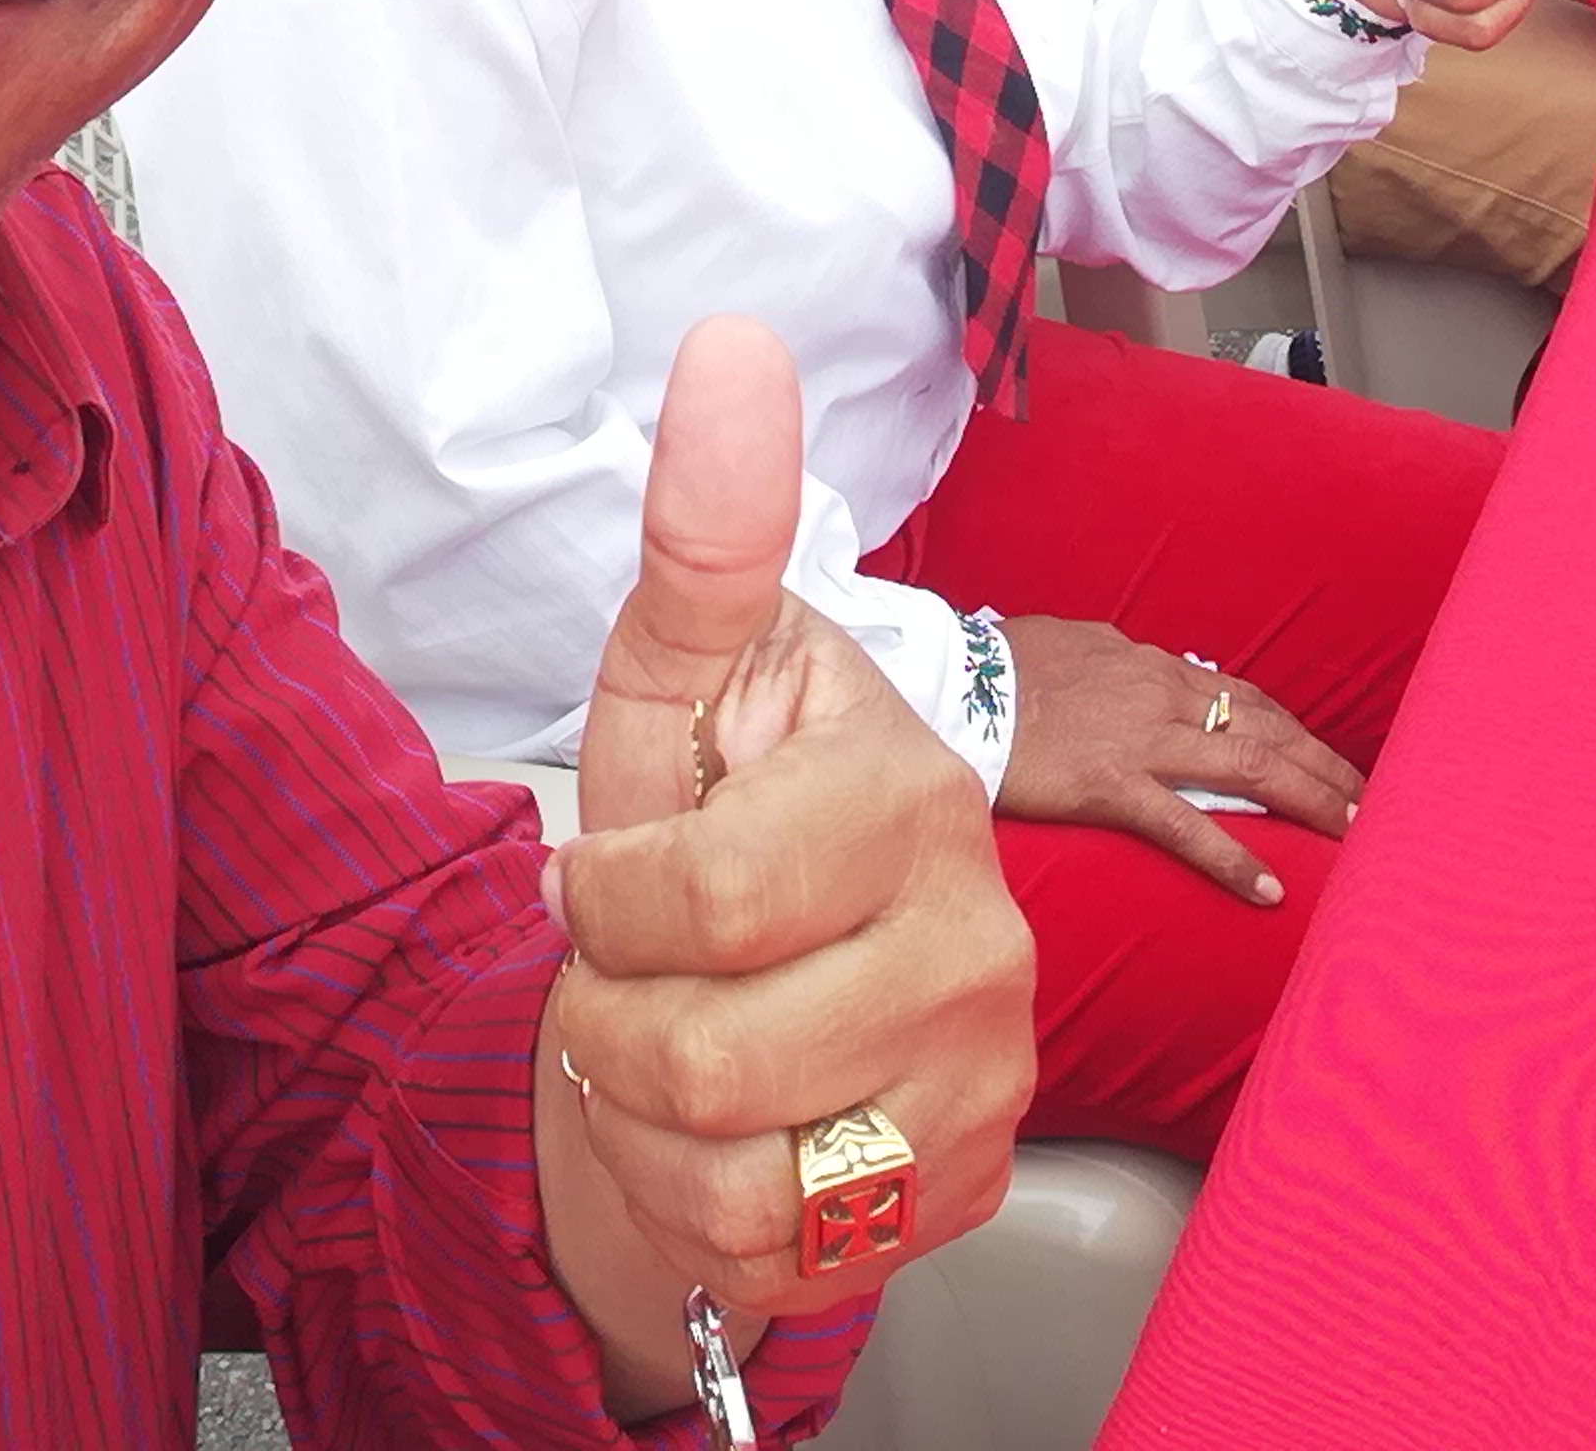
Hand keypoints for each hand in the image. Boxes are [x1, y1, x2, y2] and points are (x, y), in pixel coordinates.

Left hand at [539, 318, 1034, 1374]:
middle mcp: (980, 932)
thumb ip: (706, 531)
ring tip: (679, 1050)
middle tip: (647, 974)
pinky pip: (770, 1254)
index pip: (706, 895)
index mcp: (909, 786)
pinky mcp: (965, 1183)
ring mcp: (986, 1070)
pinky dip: (699, 1210)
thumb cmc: (702, 826)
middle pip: (707, 1053)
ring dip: (646, 1122)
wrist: (739, 995)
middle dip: (616, 1023)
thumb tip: (729, 341)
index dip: (610, 902)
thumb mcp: (677, 681)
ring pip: (734, 1171)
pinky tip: (731, 1134)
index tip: (622, 869)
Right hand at [998, 616, 1361, 905]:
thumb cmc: (999, 668)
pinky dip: (1233, 858)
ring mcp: (1139, 737)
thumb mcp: (1073, 648)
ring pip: (1249, 764)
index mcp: (1149, 666)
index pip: (1243, 696)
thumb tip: (1153, 677)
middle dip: (1324, 764)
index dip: (1293, 730)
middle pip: (1265, 726)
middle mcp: (1158, 693)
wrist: (945, 681)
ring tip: (1352, 834)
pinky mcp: (1108, 782)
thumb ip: (1120, 668)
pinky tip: (1270, 890)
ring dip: (1309, 799)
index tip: (1327, 759)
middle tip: (1372, 801)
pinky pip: (1184, 823)